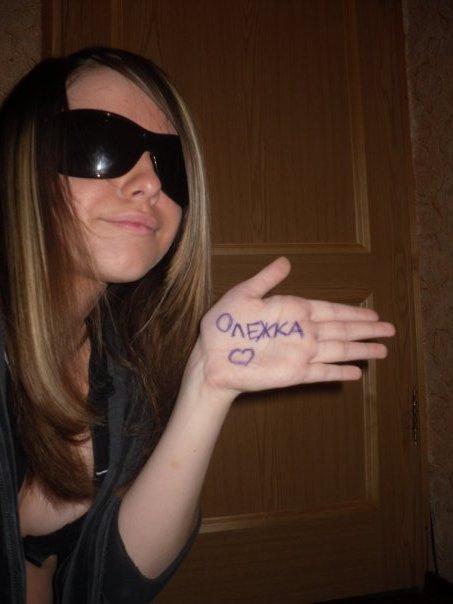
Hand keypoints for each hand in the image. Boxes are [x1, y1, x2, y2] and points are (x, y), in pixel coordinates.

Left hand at [194, 256, 395, 398]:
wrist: (210, 358)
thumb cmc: (223, 325)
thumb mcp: (243, 294)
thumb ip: (267, 280)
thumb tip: (286, 261)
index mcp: (292, 311)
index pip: (330, 310)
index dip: (353, 312)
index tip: (374, 314)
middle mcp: (302, 333)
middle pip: (342, 330)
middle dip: (366, 330)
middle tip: (390, 330)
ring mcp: (300, 355)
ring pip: (338, 351)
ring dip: (360, 351)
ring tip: (383, 351)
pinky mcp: (293, 375)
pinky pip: (321, 373)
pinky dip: (339, 373)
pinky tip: (356, 373)